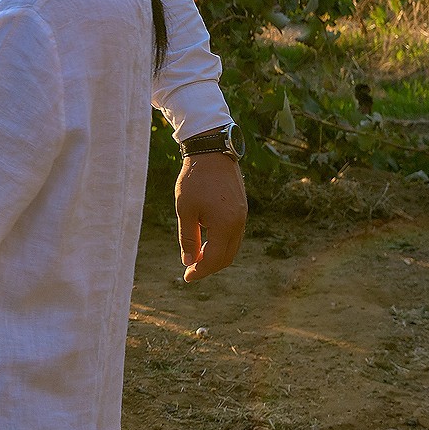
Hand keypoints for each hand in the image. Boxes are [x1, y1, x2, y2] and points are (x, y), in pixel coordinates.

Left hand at [175, 151, 246, 281]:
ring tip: (196, 258)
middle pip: (227, 256)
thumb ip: (188, 237)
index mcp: (226, 225)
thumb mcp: (185, 210)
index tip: (186, 277)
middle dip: (209, 266)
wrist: (211, 151)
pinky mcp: (241, 208)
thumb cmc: (194, 180)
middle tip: (190, 270)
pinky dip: (221, 243)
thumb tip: (189, 261)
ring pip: (232, 245)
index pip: (216, 258)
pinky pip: (233, 234)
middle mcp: (239, 223)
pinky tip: (206, 242)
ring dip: (216, 255)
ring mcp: (242, 215)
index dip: (201, 270)